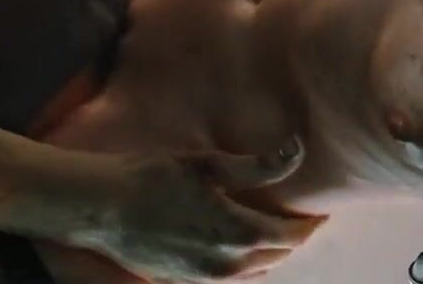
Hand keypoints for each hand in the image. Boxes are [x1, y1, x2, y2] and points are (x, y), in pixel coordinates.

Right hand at [69, 139, 321, 281]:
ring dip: (270, 253)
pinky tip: (241, 248)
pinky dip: (245, 264)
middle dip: (293, 239)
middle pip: (276, 256)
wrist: (100, 208)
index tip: (322, 210)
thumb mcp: (208, 164)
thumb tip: (296, 151)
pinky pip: (229, 279)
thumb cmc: (153, 177)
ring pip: (253, 272)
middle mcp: (225, 264)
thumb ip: (257, 166)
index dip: (309, 223)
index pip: (290, 235)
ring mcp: (203, 278)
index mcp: (237, 233)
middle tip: (303, 220)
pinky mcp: (183, 281)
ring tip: (277, 232)